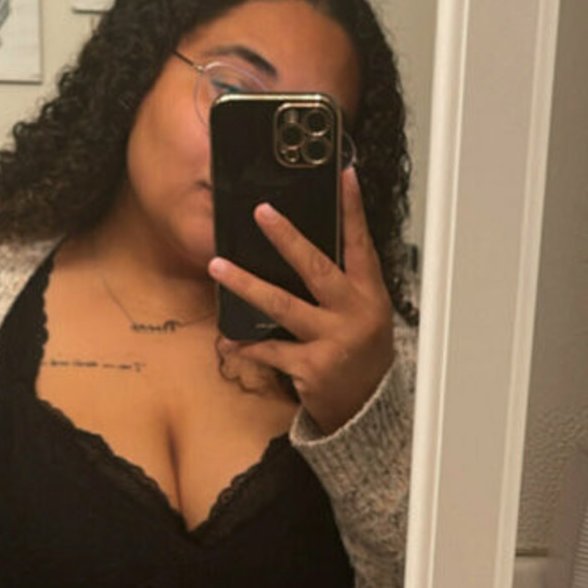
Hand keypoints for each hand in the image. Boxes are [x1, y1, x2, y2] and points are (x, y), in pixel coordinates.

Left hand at [208, 166, 393, 434]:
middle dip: (287, 238)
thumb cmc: (361, 355)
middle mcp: (352, 314)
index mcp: (369, 295)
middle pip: (316, 267)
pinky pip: (270, 351)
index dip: (353, 211)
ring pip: (282, 306)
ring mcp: (331, 342)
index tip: (343, 176)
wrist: (367, 411)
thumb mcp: (366, 315)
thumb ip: (346, 284)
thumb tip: (310, 246)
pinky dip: (246, 347)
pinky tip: (227, 342)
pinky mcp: (310, 369)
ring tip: (217, 267)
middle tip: (261, 212)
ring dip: (246, 285)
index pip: (361, 245)